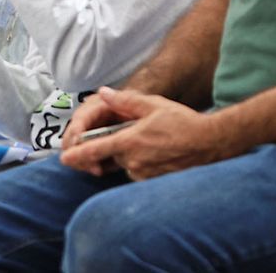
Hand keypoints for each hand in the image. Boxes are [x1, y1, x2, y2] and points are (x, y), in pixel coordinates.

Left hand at [59, 88, 234, 179]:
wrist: (211, 144)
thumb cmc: (183, 123)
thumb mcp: (153, 105)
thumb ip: (125, 101)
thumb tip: (103, 93)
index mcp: (131, 142)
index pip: (96, 150)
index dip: (77, 155)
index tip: (64, 158)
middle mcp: (134, 161)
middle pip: (111, 154)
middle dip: (115, 144)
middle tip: (139, 131)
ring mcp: (144, 174)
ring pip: (126, 163)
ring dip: (130, 152)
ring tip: (154, 139)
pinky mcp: (153, 182)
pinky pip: (138, 170)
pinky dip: (142, 161)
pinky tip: (159, 151)